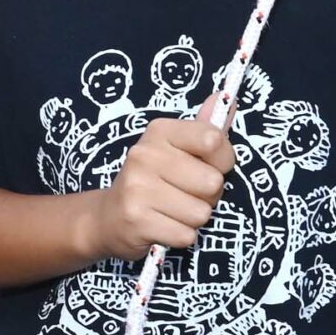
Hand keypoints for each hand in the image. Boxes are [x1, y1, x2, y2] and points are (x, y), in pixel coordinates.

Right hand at [83, 113, 232, 261]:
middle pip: (213, 182)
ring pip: (202, 212)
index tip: (203, 165)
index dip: (221, 160)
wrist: (108, 217)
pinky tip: (162, 226)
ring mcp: (137, 188)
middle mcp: (144, 154)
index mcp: (159, 132)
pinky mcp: (137, 220)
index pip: (214, 140)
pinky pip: (186, 234)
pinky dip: (180, 236)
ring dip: (193, 218)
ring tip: (172, 211)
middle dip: (207, 196)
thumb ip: (205, 128)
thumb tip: (227, 98)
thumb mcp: (177, 149)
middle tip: (183, 194)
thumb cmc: (153, 180)